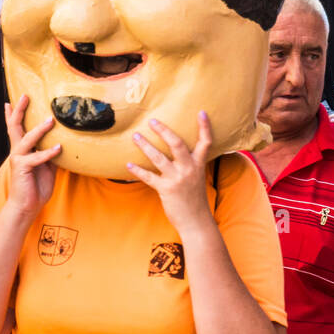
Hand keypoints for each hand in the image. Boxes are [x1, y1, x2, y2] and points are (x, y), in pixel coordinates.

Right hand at [3, 94, 60, 219]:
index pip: (16, 128)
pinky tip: (59, 148)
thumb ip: (50, 153)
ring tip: (51, 120)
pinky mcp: (22, 168)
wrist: (27, 207)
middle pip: (15, 126)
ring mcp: (18, 159)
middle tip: (25, 95)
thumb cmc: (37, 186)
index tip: (11, 100)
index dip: (13, 113)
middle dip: (19, 110)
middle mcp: (17, 151)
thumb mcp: (47, 166)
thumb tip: (61, 142)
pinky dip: (48, 153)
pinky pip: (36, 158)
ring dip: (39, 129)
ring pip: (27, 138)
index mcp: (22, 149)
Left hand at [127, 113, 213, 234]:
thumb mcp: (197, 177)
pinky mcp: (166, 189)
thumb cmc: (194, 198)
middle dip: (164, 131)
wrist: (196, 221)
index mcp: (198, 164)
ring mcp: (177, 179)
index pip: (205, 142)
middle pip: (177, 144)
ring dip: (145, 146)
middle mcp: (189, 169)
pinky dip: (137, 171)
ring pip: (159, 158)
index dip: (204, 127)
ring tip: (135, 136)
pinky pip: (149, 177)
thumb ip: (190, 164)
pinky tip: (128, 165)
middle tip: (152, 121)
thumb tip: (178, 151)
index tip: (201, 111)